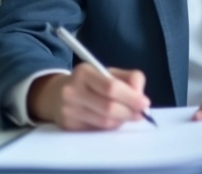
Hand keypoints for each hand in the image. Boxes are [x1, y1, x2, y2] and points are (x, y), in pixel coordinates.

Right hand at [27, 65, 150, 130]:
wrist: (56, 95)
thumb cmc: (90, 82)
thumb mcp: (108, 72)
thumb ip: (129, 78)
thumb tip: (141, 95)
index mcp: (84, 72)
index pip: (111, 87)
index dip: (131, 97)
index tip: (145, 103)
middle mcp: (72, 91)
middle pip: (108, 107)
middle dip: (130, 112)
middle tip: (141, 114)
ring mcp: (68, 110)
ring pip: (104, 122)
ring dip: (121, 120)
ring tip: (128, 116)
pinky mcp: (68, 126)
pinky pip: (97, 130)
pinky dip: (110, 127)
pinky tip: (113, 120)